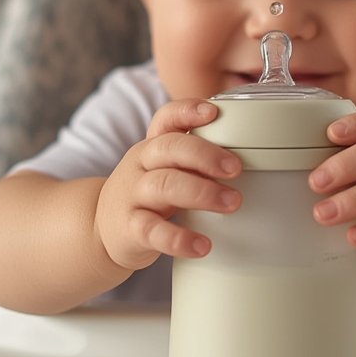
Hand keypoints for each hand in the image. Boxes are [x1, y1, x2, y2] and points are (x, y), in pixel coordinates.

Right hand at [93, 99, 241, 270]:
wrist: (102, 228)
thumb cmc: (149, 194)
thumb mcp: (166, 168)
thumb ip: (198, 159)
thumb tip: (253, 155)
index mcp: (154, 146)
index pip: (166, 118)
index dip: (187, 111)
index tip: (213, 112)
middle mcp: (142, 165)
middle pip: (169, 148)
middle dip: (205, 154)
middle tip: (236, 168)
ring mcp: (134, 196)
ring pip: (164, 185)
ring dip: (201, 192)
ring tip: (232, 203)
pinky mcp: (130, 228)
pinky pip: (153, 231)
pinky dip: (179, 239)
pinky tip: (203, 245)